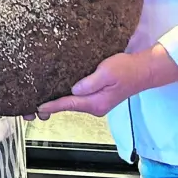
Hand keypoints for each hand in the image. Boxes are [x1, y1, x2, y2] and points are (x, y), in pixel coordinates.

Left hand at [37, 45, 177, 118]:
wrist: (144, 71)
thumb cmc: (126, 69)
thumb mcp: (107, 72)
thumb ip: (90, 82)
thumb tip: (73, 89)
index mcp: (96, 103)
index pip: (69, 104)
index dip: (52, 105)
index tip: (38, 107)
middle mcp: (95, 107)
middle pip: (69, 106)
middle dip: (53, 105)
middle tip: (34, 103)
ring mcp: (98, 103)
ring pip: (74, 102)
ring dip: (61, 99)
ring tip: (44, 95)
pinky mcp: (100, 97)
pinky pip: (80, 98)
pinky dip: (69, 96)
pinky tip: (61, 89)